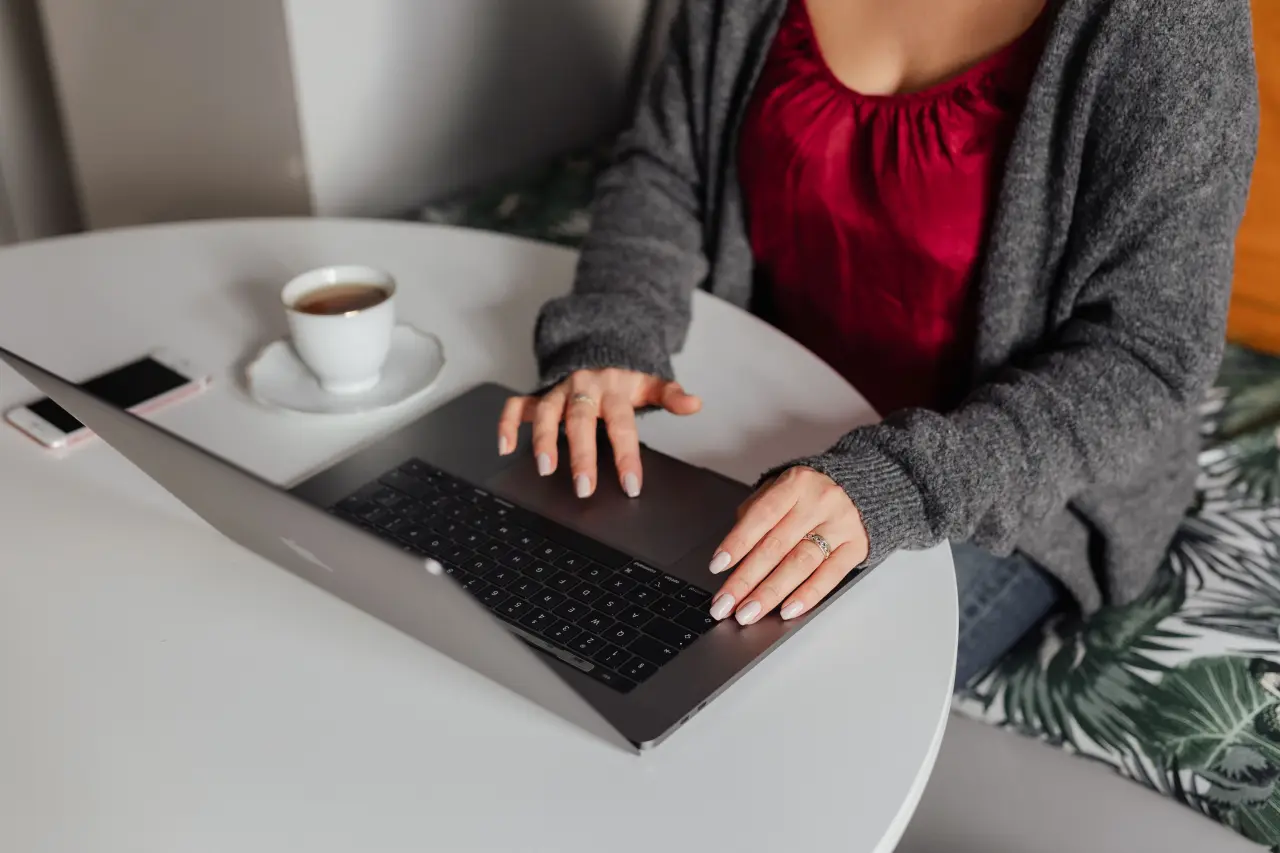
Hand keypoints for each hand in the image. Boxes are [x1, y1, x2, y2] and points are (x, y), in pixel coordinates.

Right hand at [496, 369, 701, 497]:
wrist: (597, 343)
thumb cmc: (622, 374)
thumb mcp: (649, 382)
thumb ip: (670, 395)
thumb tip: (695, 404)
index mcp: (613, 391)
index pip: (622, 426)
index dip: (627, 456)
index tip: (630, 485)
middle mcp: (583, 390)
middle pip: (581, 422)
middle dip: (581, 455)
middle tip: (585, 487)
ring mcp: (558, 392)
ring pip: (546, 413)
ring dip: (542, 439)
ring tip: (544, 467)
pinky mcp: (538, 394)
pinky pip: (516, 405)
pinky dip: (506, 423)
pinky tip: (504, 447)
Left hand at [708, 466, 867, 624]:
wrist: (863, 488)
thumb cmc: (810, 493)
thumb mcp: (782, 487)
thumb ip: (756, 512)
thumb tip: (733, 551)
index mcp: (796, 483)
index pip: (761, 516)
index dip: (737, 542)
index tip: (717, 566)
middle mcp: (819, 503)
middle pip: (776, 546)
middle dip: (745, 579)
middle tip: (724, 604)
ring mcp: (840, 526)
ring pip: (799, 564)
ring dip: (770, 593)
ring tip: (748, 612)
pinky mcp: (855, 547)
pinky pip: (829, 577)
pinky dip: (806, 596)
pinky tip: (786, 611)